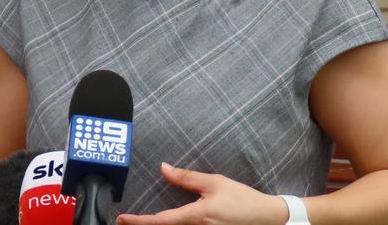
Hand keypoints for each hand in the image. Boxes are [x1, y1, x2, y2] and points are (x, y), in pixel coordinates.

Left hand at [115, 162, 290, 224]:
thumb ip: (187, 178)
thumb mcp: (214, 183)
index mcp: (195, 217)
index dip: (138, 221)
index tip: (121, 219)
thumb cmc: (242, 200)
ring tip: (143, 221)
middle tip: (126, 221)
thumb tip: (164, 168)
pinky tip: (167, 221)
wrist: (266, 220)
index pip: (159, 221)